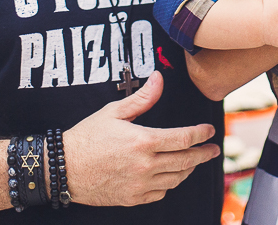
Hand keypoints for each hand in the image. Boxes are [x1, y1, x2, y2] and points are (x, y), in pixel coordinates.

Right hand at [64, 72, 219, 205]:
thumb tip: (159, 78)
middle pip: (185, 161)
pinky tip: (170, 176)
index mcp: (143, 141)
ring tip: (194, 161)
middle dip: (203, 154)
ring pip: (175, 179)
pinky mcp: (132, 198)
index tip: (210, 131)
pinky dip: (169, 184)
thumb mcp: (114, 111)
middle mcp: (145, 165)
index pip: (183, 138)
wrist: (63, 168)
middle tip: (213, 150)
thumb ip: (142, 98)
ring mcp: (139, 184)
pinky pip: (160, 193)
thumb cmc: (87, 137)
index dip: (201, 134)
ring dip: (189, 169)